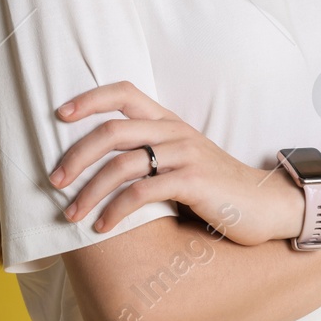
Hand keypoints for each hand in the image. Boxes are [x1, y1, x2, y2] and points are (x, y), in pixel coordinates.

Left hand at [48, 80, 301, 245]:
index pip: (125, 93)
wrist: (266, 204)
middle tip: (54, 181)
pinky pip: (143, 192)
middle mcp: (176, 132)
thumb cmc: (217, 188)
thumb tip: (99, 165)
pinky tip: (103, 227)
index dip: (89, 99)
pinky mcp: (194, 182)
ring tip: (72, 215)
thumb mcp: (183, 161)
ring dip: (89, 192)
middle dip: (76, 156)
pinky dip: (116, 211)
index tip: (59, 115)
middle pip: (112, 130)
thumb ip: (151, 155)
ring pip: (122, 165)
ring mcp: (186, 155)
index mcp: (170, 122)